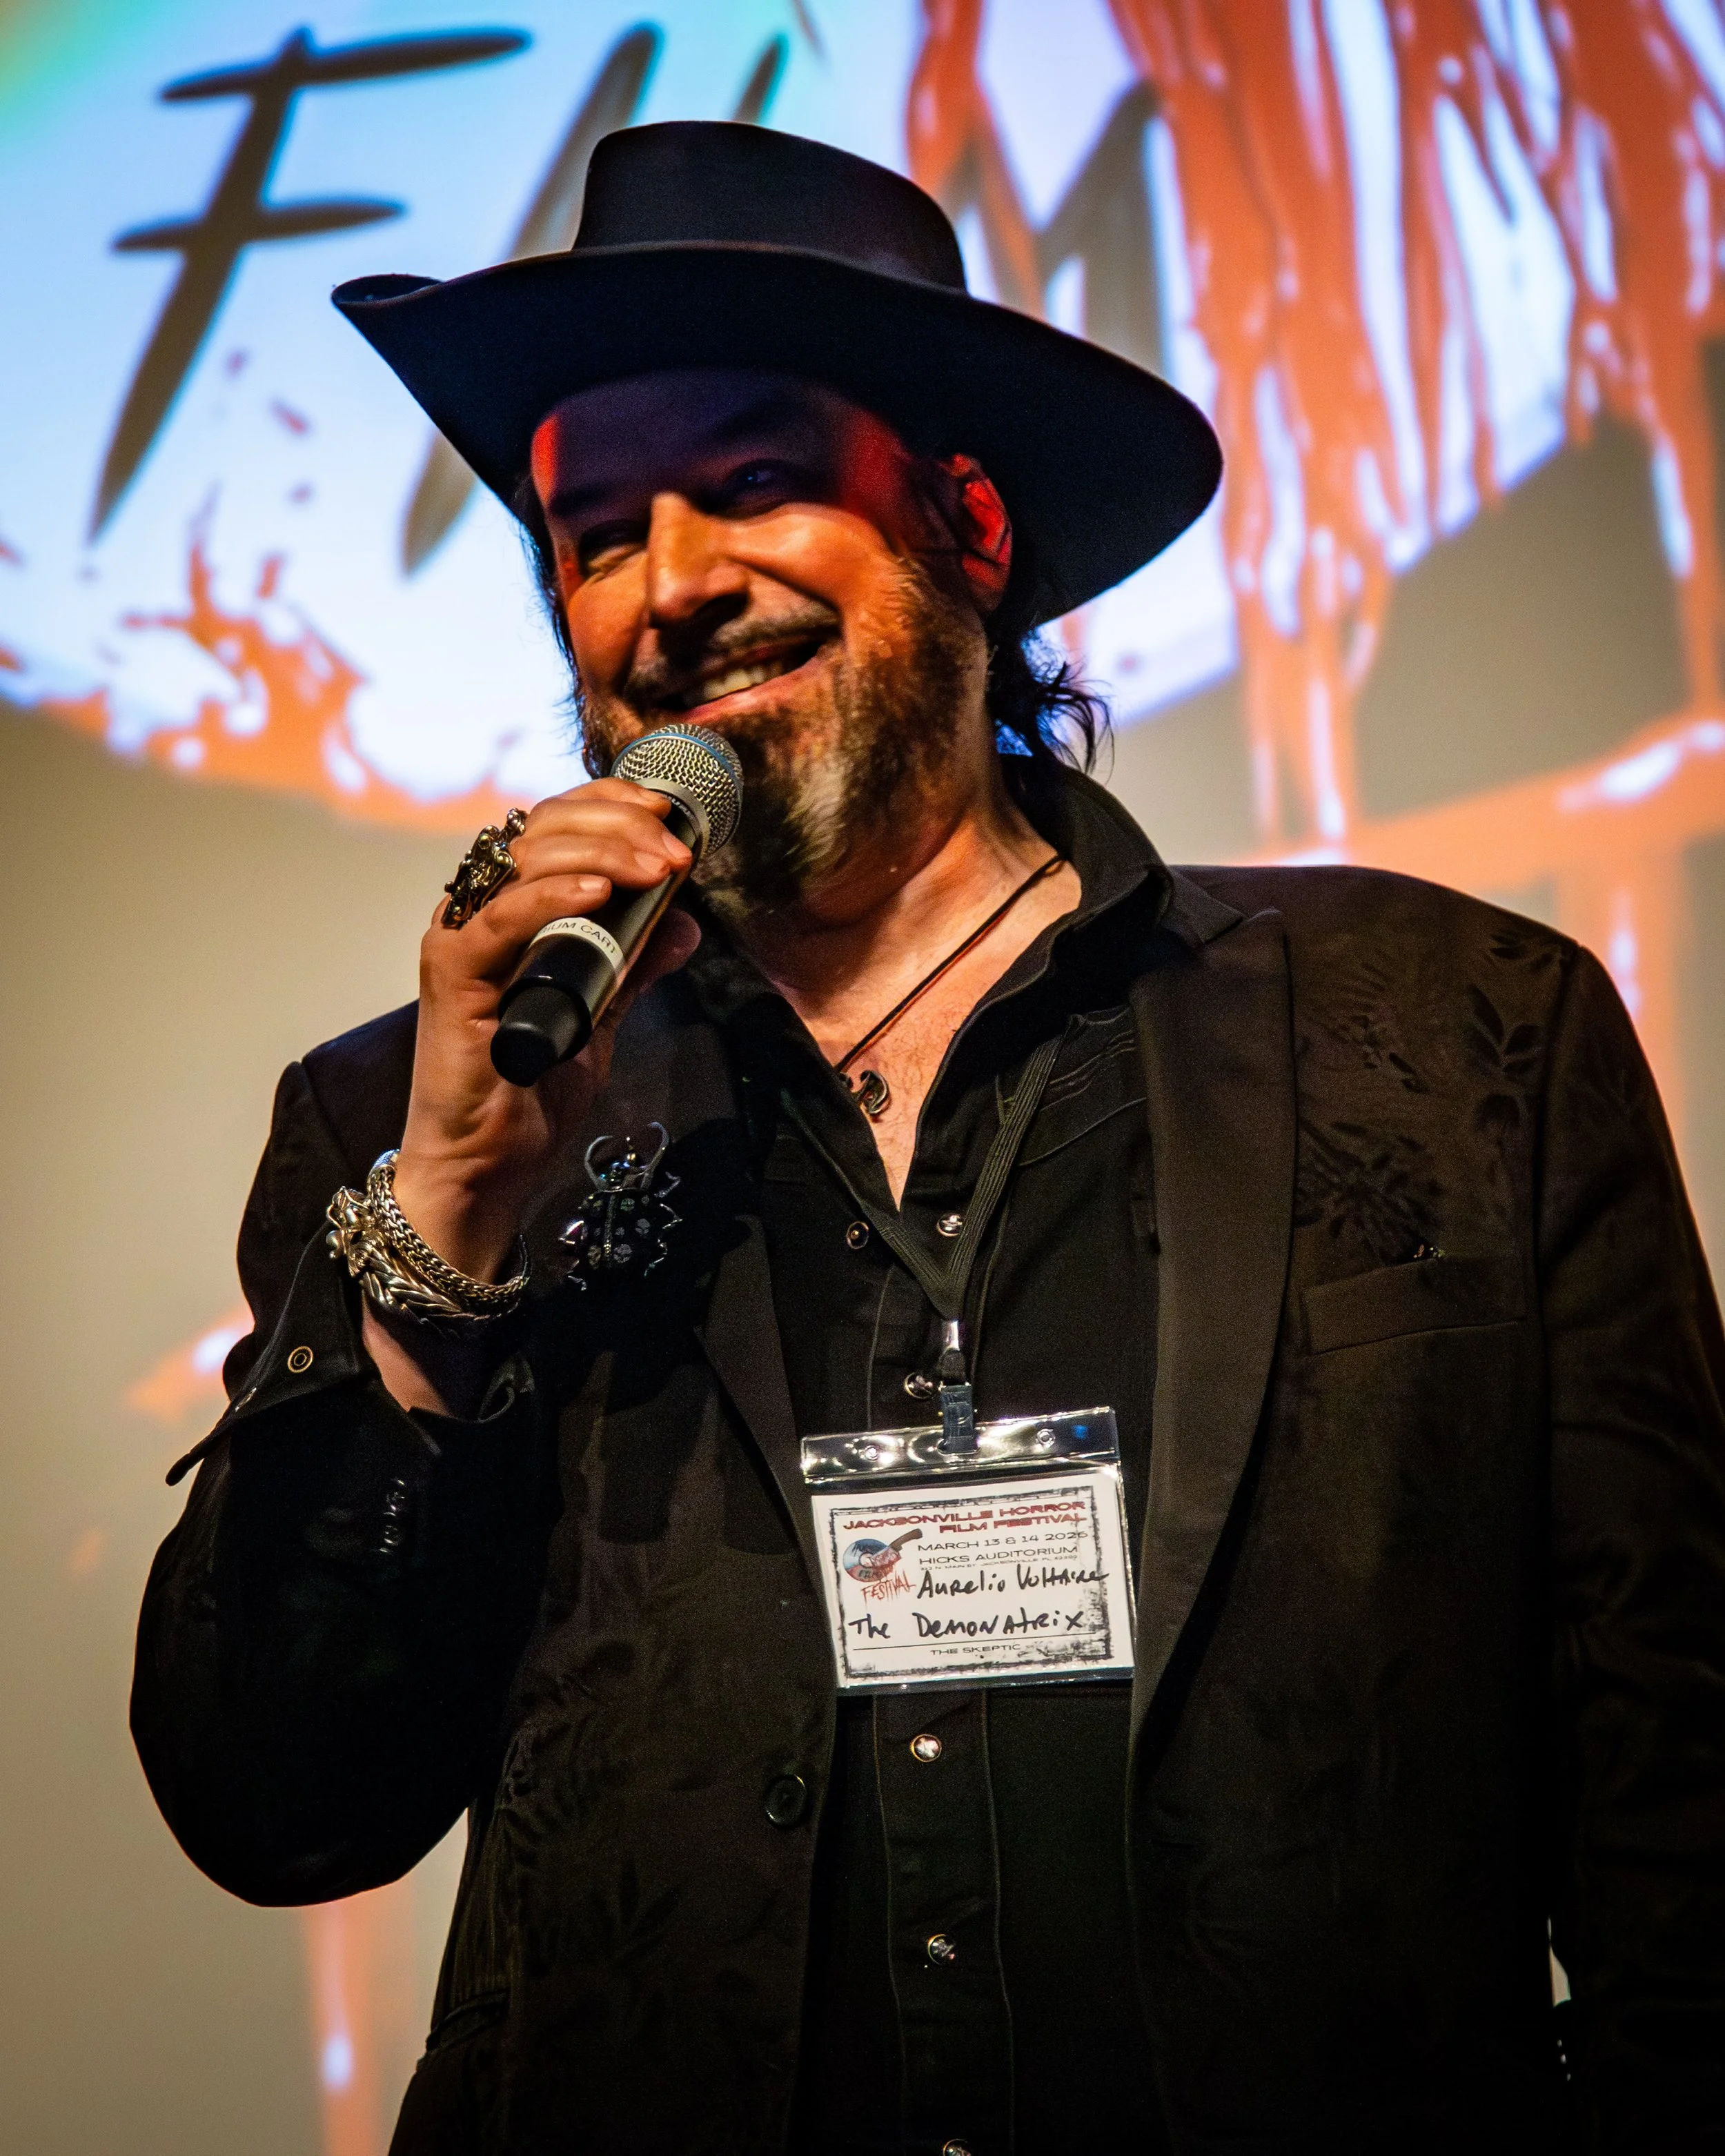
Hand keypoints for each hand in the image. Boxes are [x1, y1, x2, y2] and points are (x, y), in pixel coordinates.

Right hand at [390, 777, 700, 1283]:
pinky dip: (552, 899)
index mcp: (510, 911)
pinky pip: (500, 920)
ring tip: (657, 870)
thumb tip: (685, 924)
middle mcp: (479, 913)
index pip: (553, 827)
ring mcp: (461, 939)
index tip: (670, 817)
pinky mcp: (451, 976)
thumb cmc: (530, 1092)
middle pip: (542, 831)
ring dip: (601, 853)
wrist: (488, 1165)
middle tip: (676, 854)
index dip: (609, 806)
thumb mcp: (601, 1017)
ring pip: (523, 861)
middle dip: (619, 827)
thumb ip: (634, 967)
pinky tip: (601, 893)